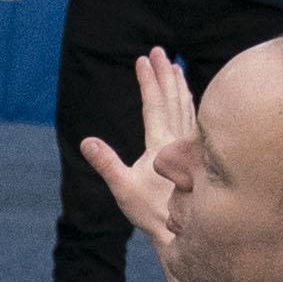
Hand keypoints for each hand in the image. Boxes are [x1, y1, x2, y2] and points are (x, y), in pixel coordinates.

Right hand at [74, 42, 201, 265]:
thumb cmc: (151, 212)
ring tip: (176, 66)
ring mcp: (190, 145)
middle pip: (173, 98)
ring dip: (180, 84)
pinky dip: (190, 103)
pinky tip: (189, 99)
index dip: (148, 80)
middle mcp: (179, 140)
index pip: (155, 104)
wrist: (184, 230)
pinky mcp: (195, 153)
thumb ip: (106, 164)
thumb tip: (87, 142)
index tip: (143, 59)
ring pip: (187, 106)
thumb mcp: (123, 188)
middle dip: (165, 73)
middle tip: (160, 51)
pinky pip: (193, 119)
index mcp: (161, 144)